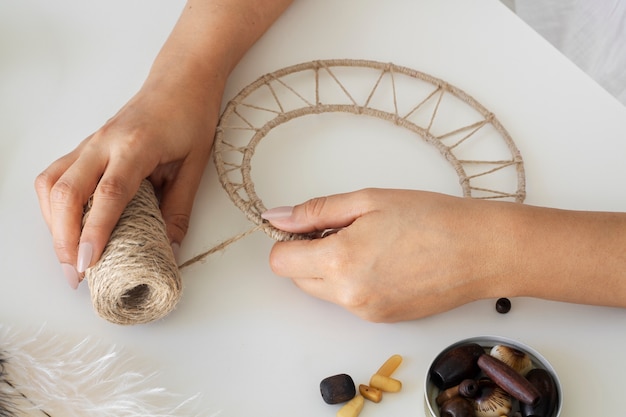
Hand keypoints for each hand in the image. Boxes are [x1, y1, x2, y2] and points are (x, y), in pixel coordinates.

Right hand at [35, 80, 219, 288]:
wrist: (180, 80)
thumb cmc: (190, 116)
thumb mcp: (195, 165)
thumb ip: (180, 208)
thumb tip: (168, 249)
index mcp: (136, 146)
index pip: (108, 193)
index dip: (95, 231)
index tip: (88, 264)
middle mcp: (104, 143)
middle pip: (66, 191)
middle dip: (64, 238)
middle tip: (74, 273)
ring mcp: (90, 143)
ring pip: (51, 184)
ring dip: (53, 223)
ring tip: (68, 256)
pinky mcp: (85, 147)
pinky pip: (55, 176)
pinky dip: (53, 206)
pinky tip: (65, 225)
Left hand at [262, 189, 516, 321]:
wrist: (482, 250)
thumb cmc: (431, 217)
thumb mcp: (367, 200)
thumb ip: (315, 212)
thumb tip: (276, 218)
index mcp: (339, 261)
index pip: (281, 262)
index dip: (289, 240)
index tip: (309, 225)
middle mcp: (349, 296)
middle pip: (299, 279)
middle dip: (309, 255)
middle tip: (344, 229)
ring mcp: (367, 312)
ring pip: (325, 291)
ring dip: (332, 269)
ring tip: (370, 243)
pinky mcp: (384, 319)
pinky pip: (351, 301)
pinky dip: (355, 282)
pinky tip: (385, 261)